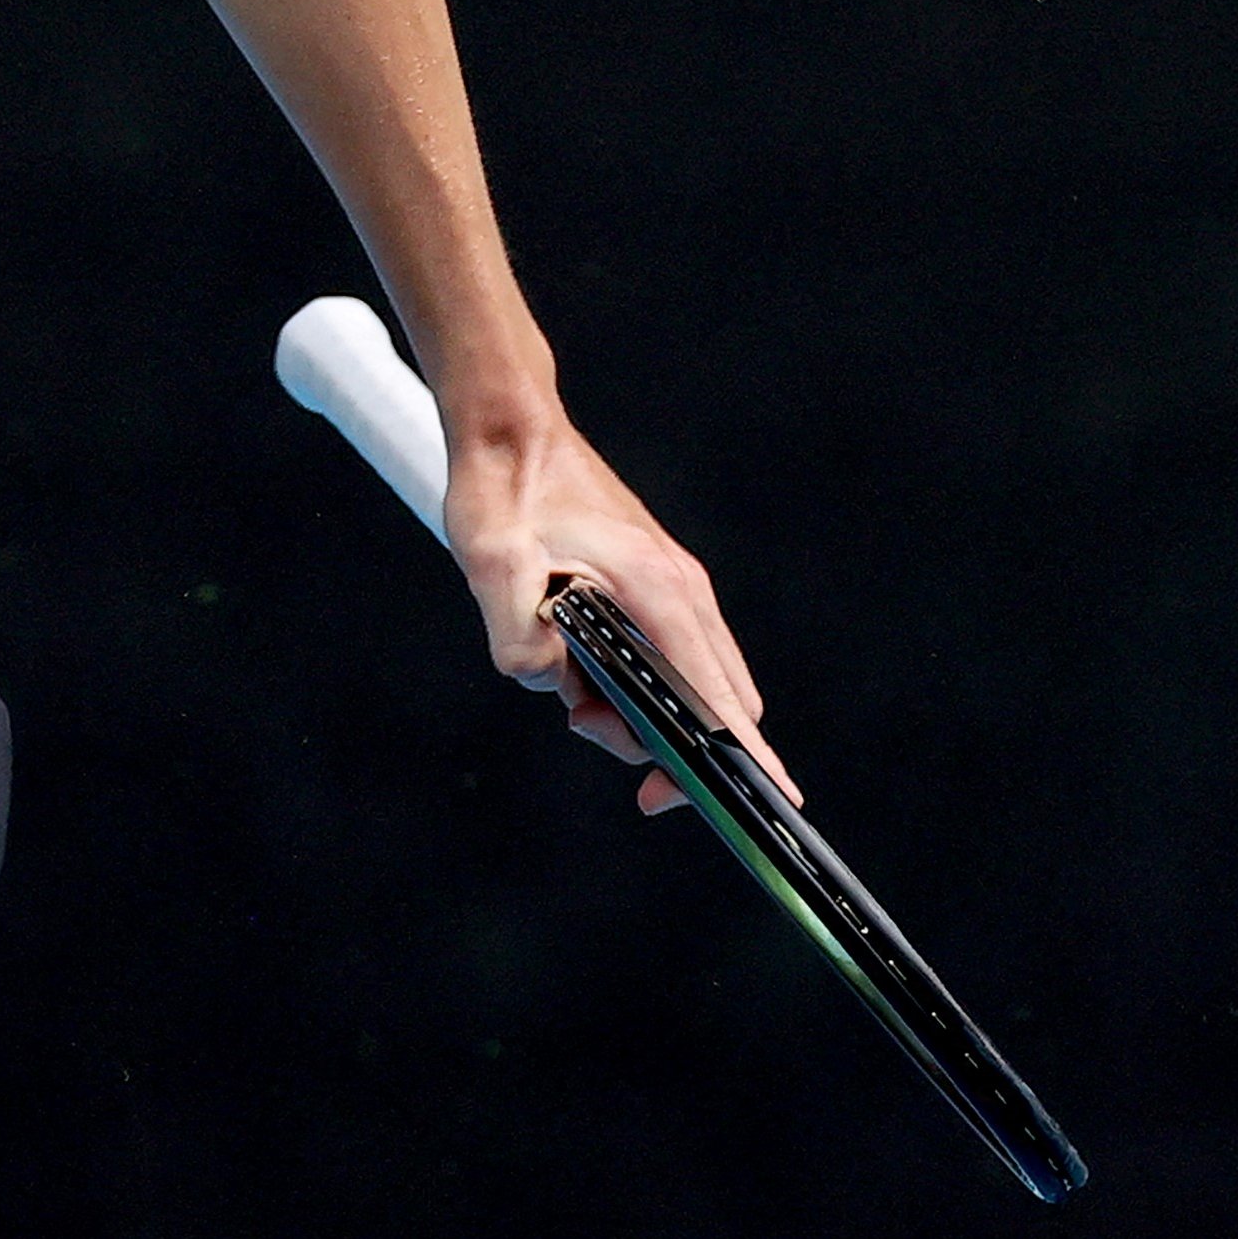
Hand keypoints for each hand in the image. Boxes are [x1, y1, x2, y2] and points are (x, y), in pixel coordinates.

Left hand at [441, 410, 794, 815]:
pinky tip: (572, 660)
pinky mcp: (654, 581)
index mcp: (656, 588)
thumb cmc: (500, 487)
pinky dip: (635, 677)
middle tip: (587, 725)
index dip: (738, 763)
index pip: (718, 698)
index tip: (748, 812)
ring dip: (640, 707)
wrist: (508, 426)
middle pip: (719, 702)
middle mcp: (682, 588)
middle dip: (668, 743)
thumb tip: (561, 691)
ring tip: (567, 687)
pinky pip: (669, 653)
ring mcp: (674, 583)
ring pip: (694, 679)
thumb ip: (521, 645)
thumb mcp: (489, 568)